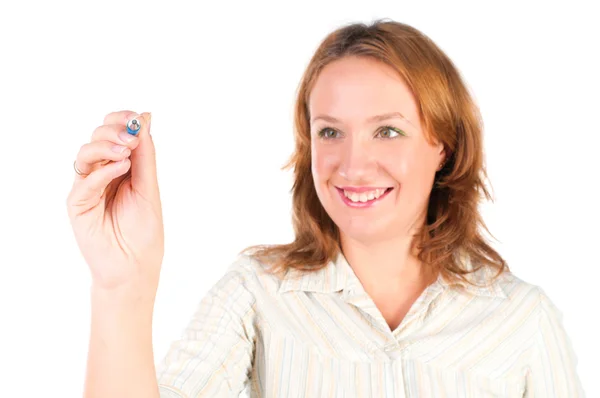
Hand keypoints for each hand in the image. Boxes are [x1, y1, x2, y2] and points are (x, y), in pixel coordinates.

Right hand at [66, 111, 163, 293]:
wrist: (135, 266)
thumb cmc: (143, 231)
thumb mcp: (149, 186)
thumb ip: (145, 154)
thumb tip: (145, 117)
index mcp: (120, 166)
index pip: (113, 132)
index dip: (121, 120)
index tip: (137, 117)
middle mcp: (101, 173)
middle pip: (97, 137)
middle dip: (114, 131)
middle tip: (132, 138)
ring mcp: (87, 187)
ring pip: (86, 154)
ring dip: (106, 146)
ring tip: (127, 152)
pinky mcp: (77, 204)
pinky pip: (85, 180)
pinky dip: (104, 170)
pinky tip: (121, 167)